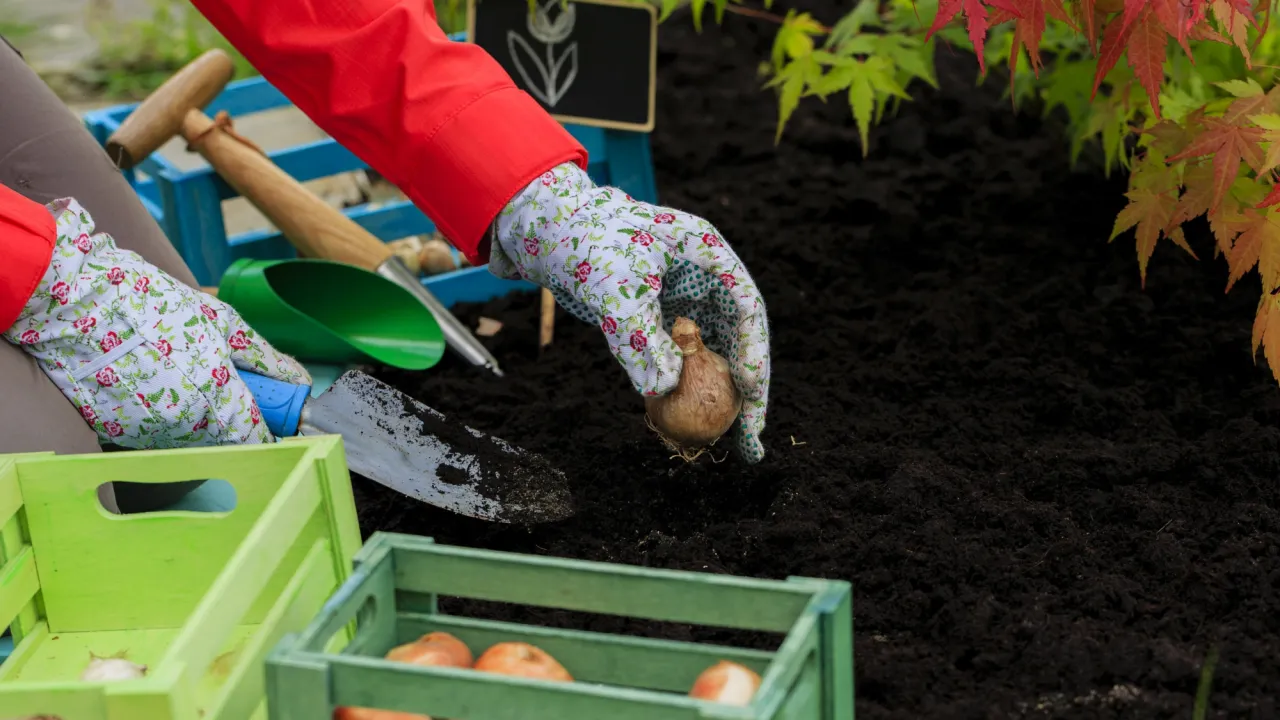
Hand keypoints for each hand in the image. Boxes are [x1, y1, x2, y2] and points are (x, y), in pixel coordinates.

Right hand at [3, 198, 310, 448]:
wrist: (73, 301)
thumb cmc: (150, 302)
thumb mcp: (219, 319)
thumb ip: (264, 357)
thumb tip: (299, 379)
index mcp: (215, 395)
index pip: (255, 436)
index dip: (268, 428)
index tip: (271, 416)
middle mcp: (183, 424)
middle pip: (224, 441)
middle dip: (233, 421)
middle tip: (225, 386)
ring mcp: (147, 432)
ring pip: (189, 440)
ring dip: (196, 420)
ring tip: (179, 374)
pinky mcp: (117, 433)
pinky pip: (154, 435)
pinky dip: (161, 417)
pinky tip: (151, 381)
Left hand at [489, 163, 769, 461]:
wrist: (550, 232)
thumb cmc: (585, 242)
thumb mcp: (614, 287)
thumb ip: (639, 336)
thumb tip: (661, 389)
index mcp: (706, 253)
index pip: (747, 307)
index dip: (754, 351)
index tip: (751, 390)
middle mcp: (702, 279)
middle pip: (738, 338)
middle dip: (748, 389)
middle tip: (753, 438)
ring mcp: (684, 301)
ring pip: (712, 354)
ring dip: (720, 398)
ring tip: (735, 443)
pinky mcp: (661, 322)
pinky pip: (679, 361)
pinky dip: (685, 390)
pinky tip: (689, 423)